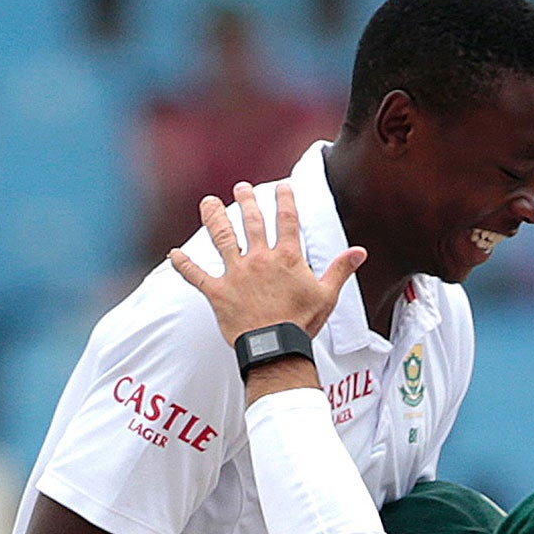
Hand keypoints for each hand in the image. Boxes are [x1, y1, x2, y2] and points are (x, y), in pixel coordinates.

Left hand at [170, 181, 367, 346]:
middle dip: (246, 202)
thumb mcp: (326, 295)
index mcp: (287, 258)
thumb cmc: (301, 323)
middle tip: (240, 188)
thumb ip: (340, 270)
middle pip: (252, 222)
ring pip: (222, 238)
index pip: (287, 220)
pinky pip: (197, 276)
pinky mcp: (218, 292)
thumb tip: (360, 252)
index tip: (282, 186)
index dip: (285, 200)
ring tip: (207, 203)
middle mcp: (259, 259)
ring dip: (214, 218)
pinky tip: (173, 254)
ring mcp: (236, 274)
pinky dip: (184, 265)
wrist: (276, 347)